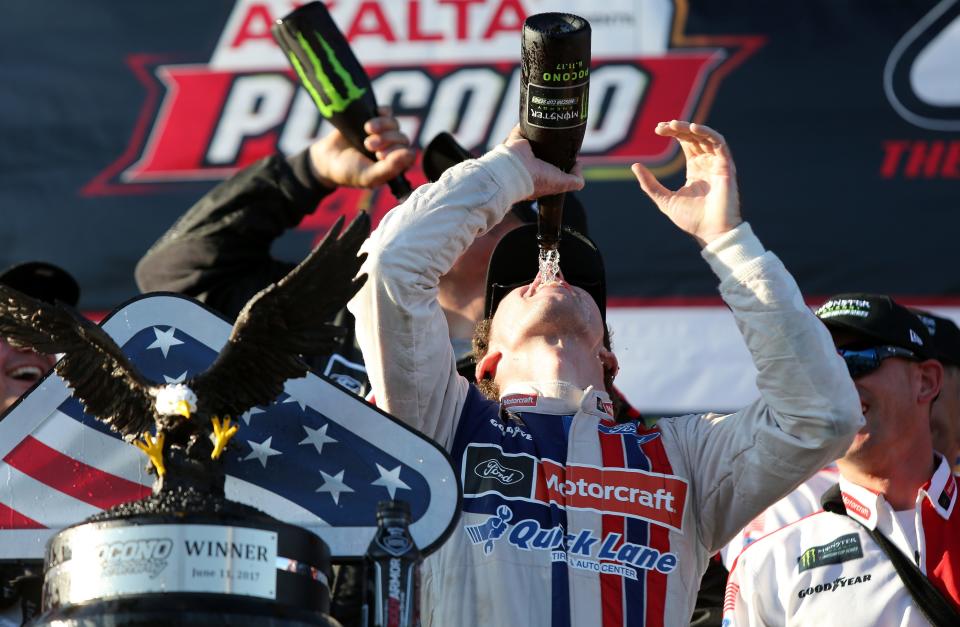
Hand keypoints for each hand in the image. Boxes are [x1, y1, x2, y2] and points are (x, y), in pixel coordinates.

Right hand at [309, 107, 415, 189]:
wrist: (327, 158)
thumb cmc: (348, 172)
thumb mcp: (368, 175)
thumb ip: (389, 168)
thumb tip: (410, 154)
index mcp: (394, 166)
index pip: (408, 155)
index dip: (397, 152)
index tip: (380, 155)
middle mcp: (392, 150)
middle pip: (402, 138)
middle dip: (387, 139)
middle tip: (369, 145)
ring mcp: (384, 134)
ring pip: (395, 125)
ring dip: (383, 125)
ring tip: (367, 129)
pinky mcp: (374, 120)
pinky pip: (387, 112)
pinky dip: (383, 113)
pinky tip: (371, 116)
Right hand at [503, 126, 583, 197]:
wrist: (517, 169)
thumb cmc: (538, 179)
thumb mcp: (562, 183)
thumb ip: (575, 179)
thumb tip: (579, 165)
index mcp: (538, 175)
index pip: (551, 166)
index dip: (560, 160)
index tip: (567, 154)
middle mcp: (531, 163)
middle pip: (546, 150)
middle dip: (554, 144)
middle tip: (563, 138)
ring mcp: (524, 150)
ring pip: (536, 138)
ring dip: (544, 132)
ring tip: (554, 126)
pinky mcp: (518, 138)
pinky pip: (525, 127)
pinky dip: (531, 122)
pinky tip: (541, 118)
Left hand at [632, 120, 740, 246]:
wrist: (710, 232)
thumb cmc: (691, 219)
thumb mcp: (664, 199)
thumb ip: (650, 183)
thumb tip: (635, 165)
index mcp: (695, 169)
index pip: (685, 142)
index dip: (673, 132)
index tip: (657, 129)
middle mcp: (707, 163)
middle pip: (694, 136)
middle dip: (678, 128)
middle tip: (662, 126)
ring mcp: (717, 163)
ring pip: (706, 136)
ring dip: (691, 127)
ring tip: (674, 124)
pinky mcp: (726, 166)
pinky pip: (719, 143)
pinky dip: (708, 133)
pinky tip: (693, 127)